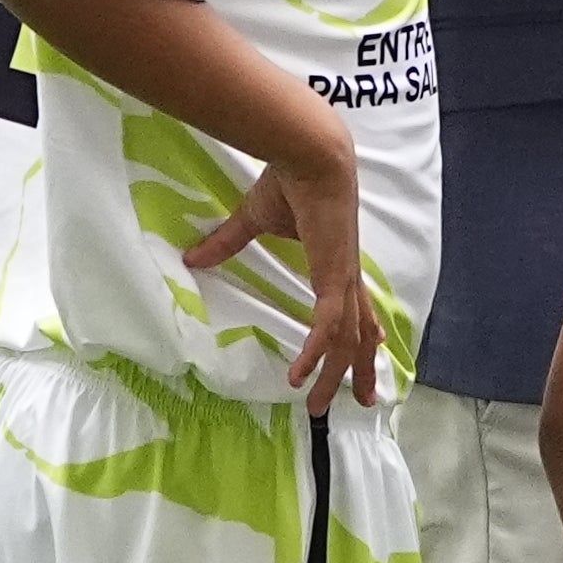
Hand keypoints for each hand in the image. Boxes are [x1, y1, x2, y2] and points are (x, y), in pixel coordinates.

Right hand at [185, 154, 383, 408]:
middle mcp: (346, 279)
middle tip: (362, 403)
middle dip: (361, 372)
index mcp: (337, 267)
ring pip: (346, 341)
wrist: (310, 157)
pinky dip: (315, 353)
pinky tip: (300, 376)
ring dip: (333, 375)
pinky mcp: (332, 278)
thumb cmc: (288, 182)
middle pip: (362, 335)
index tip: (369, 361)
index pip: (358, 311)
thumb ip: (228, 242)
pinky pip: (327, 327)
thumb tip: (193, 257)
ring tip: (318, 405)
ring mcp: (342, 281)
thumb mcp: (254, 220)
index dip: (364, 338)